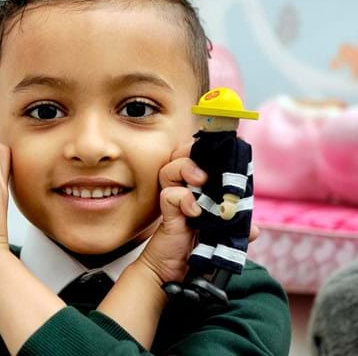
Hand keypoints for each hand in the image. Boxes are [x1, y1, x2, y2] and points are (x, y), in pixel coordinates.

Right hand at [139, 144, 259, 283]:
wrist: (175, 273)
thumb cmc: (197, 251)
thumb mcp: (223, 238)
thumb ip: (237, 230)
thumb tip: (255, 230)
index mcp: (199, 189)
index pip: (198, 159)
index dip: (206, 151)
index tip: (224, 148)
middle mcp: (184, 190)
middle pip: (181, 156)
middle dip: (192, 151)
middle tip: (207, 162)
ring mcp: (174, 200)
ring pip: (170, 169)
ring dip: (186, 168)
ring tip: (201, 180)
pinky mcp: (167, 213)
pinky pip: (169, 194)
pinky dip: (183, 198)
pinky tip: (194, 212)